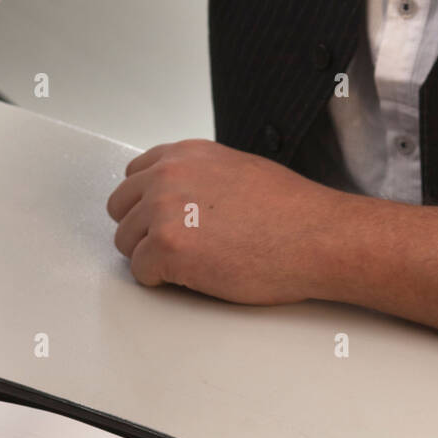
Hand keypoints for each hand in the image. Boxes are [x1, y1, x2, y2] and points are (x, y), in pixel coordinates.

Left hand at [105, 139, 437, 343]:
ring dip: (151, 258)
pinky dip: (160, 282)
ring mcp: (164, 210)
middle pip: (121, 209)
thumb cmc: (292, 214)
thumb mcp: (238, 172)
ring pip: (126, 242)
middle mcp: (168, 175)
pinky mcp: (167, 247)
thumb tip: (189, 202)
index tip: (170, 226)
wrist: (317, 238)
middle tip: (179, 253)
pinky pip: (140, 271)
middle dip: (143, 232)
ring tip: (191, 269)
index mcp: (185, 154)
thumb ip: (201, 179)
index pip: (135, 177)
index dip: (149, 207)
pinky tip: (193, 282)